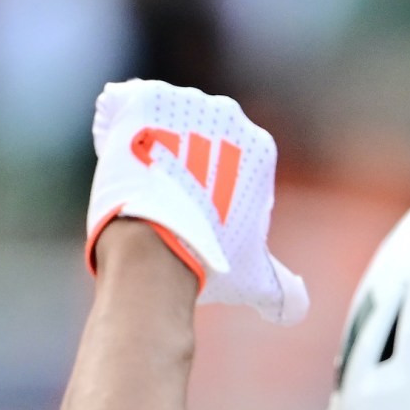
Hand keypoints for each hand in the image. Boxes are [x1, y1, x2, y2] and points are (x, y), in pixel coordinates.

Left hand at [86, 79, 307, 324]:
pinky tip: (113, 156)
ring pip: (156, 115)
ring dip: (144, 137)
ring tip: (134, 175)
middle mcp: (227, 116)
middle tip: (162, 193)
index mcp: (259, 147)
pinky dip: (113, 126)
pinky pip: (120, 105)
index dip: (206, 182)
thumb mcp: (257, 278)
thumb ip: (283, 289)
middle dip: (176, 152)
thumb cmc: (208, 260)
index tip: (193, 207)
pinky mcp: (140, 100)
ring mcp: (183, 102)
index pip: (227, 154)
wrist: (154, 246)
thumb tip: (296, 309)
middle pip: (192, 128)